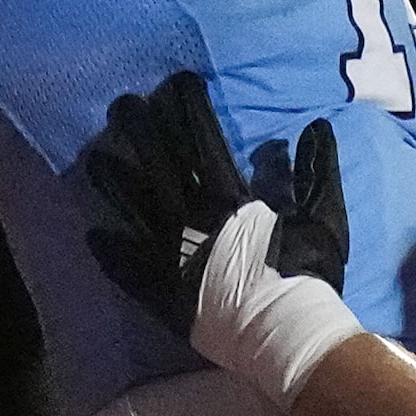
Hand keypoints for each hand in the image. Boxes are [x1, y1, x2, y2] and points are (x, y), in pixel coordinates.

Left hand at [82, 72, 357, 402]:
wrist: (286, 334)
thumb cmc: (306, 272)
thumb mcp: (323, 215)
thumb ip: (317, 170)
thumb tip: (315, 126)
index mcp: (227, 197)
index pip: (203, 139)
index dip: (189, 107)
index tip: (177, 81)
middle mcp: (190, 217)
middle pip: (157, 163)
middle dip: (140, 129)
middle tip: (120, 104)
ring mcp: (170, 254)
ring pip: (133, 206)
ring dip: (113, 181)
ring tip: (93, 158)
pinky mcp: (161, 290)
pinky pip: (127, 267)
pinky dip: (109, 252)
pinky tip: (92, 236)